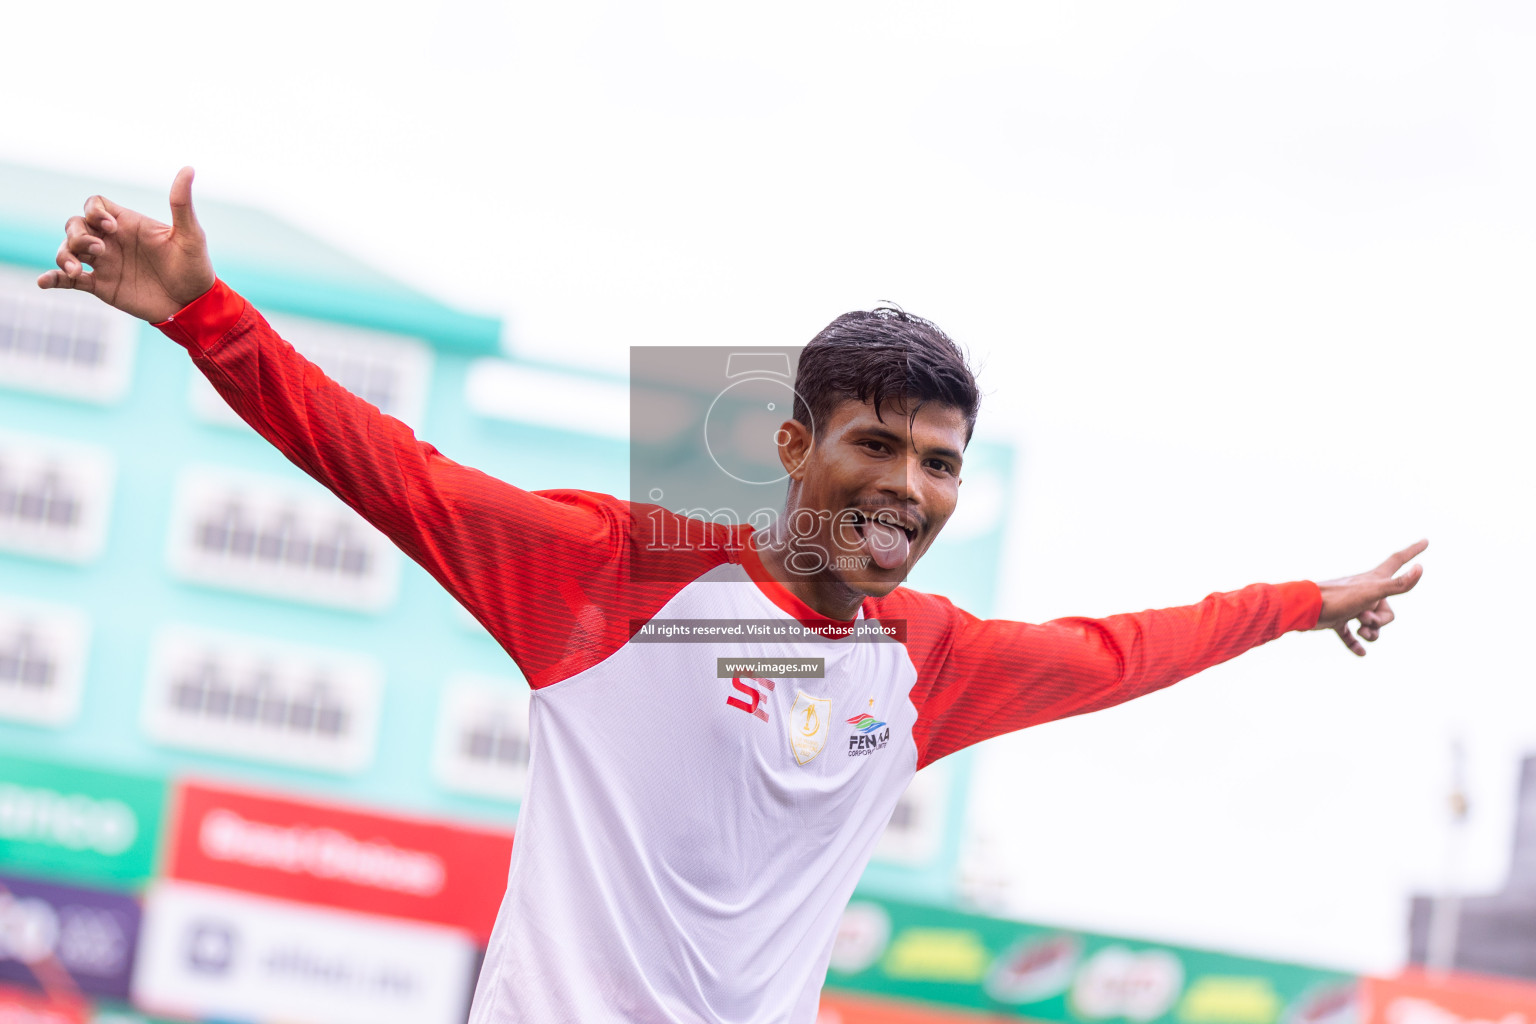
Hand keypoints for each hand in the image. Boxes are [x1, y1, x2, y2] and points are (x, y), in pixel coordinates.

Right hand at [35, 166, 214, 322]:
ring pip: (68, 250)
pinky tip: (43, 282)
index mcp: (128, 224)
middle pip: (75, 225)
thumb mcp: (190, 234)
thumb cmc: (194, 266)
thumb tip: (189, 168)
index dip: (94, 212)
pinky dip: (53, 278)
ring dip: (64, 255)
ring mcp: (104, 263)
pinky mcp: (101, 286)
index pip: (94, 205)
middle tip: (100, 250)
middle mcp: (112, 241)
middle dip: (77, 234)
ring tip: (75, 270)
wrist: (194, 304)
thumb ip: (181, 203)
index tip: (111, 227)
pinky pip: (68, 280)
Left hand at [1313, 539, 1427, 655]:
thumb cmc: (1340, 598)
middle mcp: (1364, 591)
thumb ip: (1398, 584)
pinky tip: (1361, 653)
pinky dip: (1355, 644)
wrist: (1306, 609)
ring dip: (1371, 633)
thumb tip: (1420, 568)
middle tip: (1364, 616)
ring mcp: (1351, 606)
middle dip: (1381, 620)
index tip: (1425, 540)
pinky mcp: (1338, 620)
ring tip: (1359, 630)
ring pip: (1372, 626)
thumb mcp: (1373, 591)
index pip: (1398, 560)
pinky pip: (1351, 636)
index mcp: (1374, 580)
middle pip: (1388, 611)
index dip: (1413, 551)